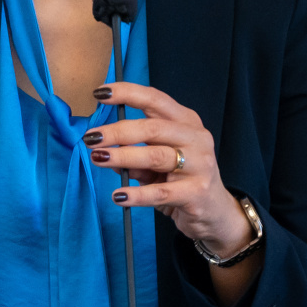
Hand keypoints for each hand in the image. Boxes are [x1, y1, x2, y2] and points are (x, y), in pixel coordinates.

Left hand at [83, 81, 253, 256]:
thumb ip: (135, 153)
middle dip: (118, 131)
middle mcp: (196, 139)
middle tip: (91, 137)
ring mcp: (200, 165)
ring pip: (155, 157)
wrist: (215, 213)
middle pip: (153, 128)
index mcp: (187, 122)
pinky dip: (136, 194)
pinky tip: (118, 195)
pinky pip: (160, 192)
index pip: (156, 99)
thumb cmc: (183, 181)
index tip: (99, 93)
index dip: (127, 93)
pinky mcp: (197, 193)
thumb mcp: (159, 163)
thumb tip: (103, 148)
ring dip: (123, 157)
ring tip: (97, 158)